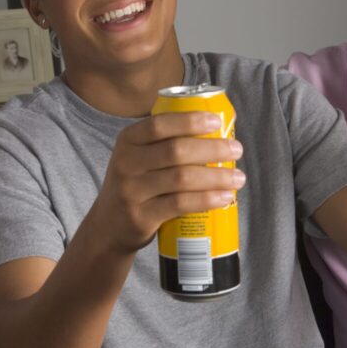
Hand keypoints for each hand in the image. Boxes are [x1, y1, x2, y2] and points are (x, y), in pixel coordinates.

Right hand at [87, 111, 244, 253]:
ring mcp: (131, 191)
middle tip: (237, 150)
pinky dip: (206, 199)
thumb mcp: (138, 157)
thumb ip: (166, 143)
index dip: (190, 121)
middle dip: (212, 149)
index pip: (160, 124)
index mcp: (128, 140)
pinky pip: (179, 204)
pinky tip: (224, 197)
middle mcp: (126, 163)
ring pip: (181, 178)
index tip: (217, 121)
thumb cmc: (136, 185)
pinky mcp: (141, 217)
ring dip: (215, 176)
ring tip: (238, 177)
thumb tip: (218, 130)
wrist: (108, 226)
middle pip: (176, 151)